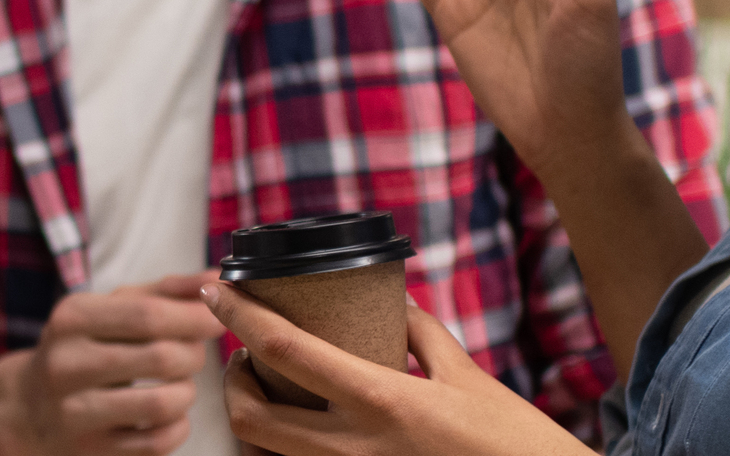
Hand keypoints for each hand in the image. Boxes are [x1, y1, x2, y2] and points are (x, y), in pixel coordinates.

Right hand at [2, 273, 223, 455]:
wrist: (28, 407)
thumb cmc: (83, 347)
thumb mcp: (110, 308)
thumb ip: (164, 291)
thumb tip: (215, 277)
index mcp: (72, 318)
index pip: (148, 315)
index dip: (195, 316)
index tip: (217, 316)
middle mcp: (67, 363)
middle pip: (162, 357)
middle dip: (194, 354)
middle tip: (194, 353)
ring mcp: (76, 411)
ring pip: (163, 403)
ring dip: (188, 392)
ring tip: (180, 383)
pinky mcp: (91, 448)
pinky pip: (157, 442)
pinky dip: (178, 426)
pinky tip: (170, 414)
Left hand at [202, 284, 582, 455]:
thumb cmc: (513, 439)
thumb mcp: (468, 376)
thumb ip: (423, 336)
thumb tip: (394, 302)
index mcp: (383, 401)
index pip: (285, 350)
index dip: (240, 316)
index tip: (216, 290)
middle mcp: (356, 450)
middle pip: (252, 419)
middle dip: (230, 384)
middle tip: (242, 354)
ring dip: (251, 423)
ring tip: (265, 390)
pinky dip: (281, 453)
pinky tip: (295, 429)